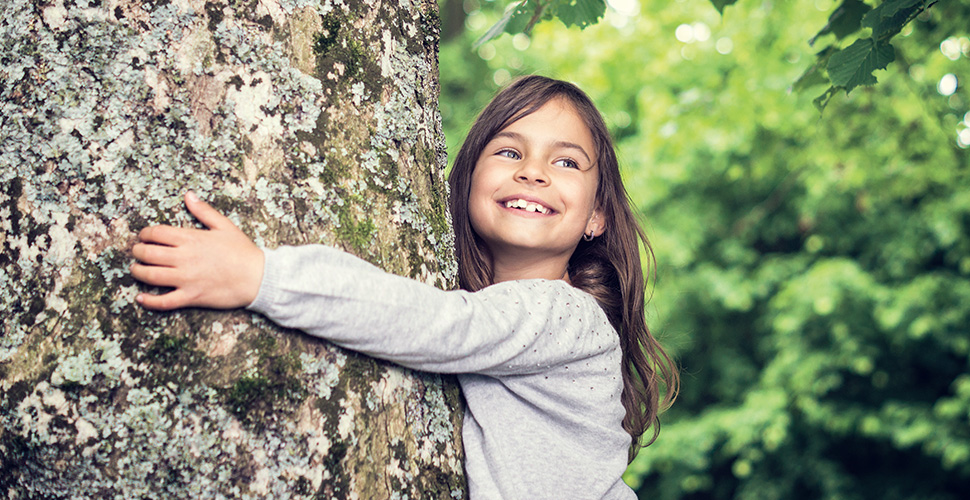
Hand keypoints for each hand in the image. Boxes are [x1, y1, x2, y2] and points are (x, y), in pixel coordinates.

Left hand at [130, 191, 263, 310]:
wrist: (259, 277)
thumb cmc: (243, 251)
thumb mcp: (224, 226)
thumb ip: (203, 211)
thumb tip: (188, 195)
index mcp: (191, 239)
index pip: (157, 233)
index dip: (145, 234)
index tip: (144, 236)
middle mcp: (184, 258)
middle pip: (148, 253)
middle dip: (138, 252)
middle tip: (138, 252)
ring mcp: (186, 279)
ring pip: (150, 276)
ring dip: (138, 272)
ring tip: (136, 270)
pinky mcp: (191, 296)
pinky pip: (164, 301)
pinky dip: (149, 301)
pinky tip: (140, 298)